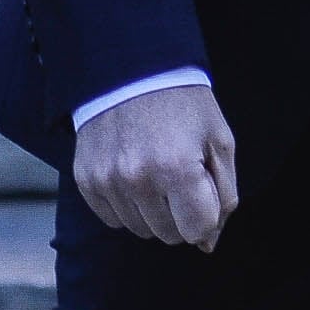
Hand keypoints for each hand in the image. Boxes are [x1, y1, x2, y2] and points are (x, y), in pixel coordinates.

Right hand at [73, 84, 237, 251]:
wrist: (131, 68)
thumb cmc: (182, 103)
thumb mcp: (219, 140)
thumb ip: (223, 195)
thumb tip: (209, 242)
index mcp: (177, 168)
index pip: (198, 231)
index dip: (206, 214)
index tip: (202, 190)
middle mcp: (138, 179)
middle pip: (169, 235)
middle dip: (181, 214)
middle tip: (179, 175)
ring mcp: (108, 181)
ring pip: (141, 230)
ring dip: (153, 210)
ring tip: (155, 170)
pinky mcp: (87, 180)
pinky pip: (113, 219)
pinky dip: (127, 205)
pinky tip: (133, 174)